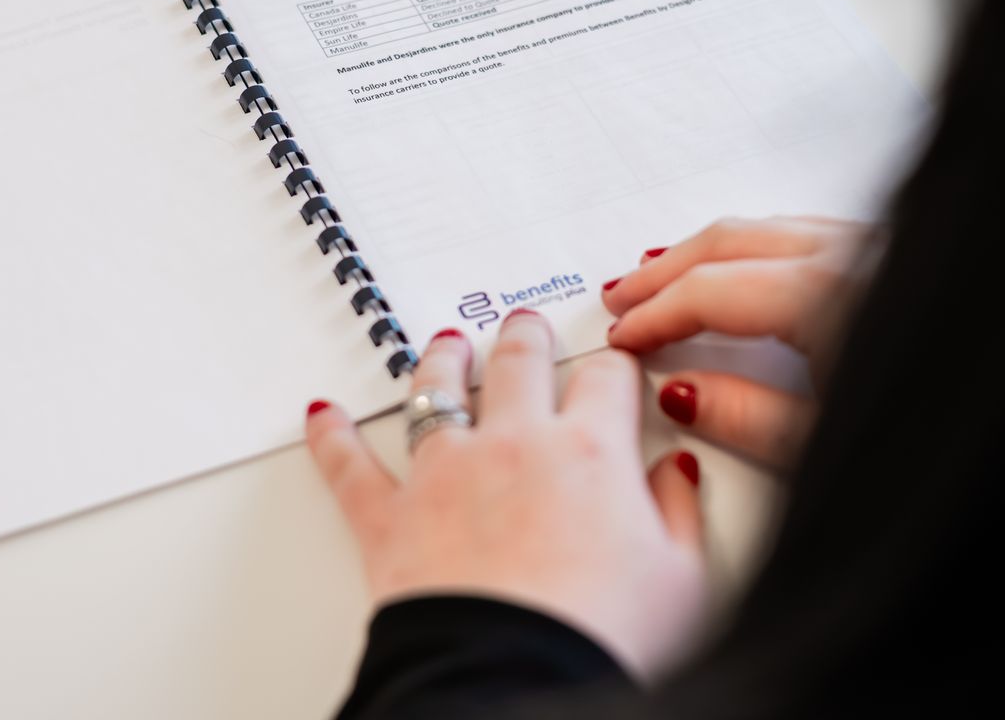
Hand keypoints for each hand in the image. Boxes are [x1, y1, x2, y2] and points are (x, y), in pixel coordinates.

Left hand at [305, 311, 706, 677]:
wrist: (514, 679)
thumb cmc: (597, 637)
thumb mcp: (680, 580)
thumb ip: (678, 512)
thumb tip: (675, 475)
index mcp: (591, 453)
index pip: (606, 380)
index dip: (614, 367)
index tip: (614, 368)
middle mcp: (515, 447)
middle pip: (519, 364)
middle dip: (525, 338)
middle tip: (526, 327)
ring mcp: (446, 475)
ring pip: (436, 393)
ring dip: (441, 363)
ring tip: (445, 346)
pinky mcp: (390, 518)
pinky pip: (351, 467)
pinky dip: (333, 440)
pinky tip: (324, 418)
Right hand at [603, 216, 872, 470]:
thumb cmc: (921, 428)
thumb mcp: (828, 442)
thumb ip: (747, 417)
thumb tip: (683, 395)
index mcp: (822, 294)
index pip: (707, 291)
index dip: (654, 315)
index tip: (624, 337)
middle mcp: (845, 255)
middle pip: (726, 244)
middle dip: (664, 272)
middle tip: (623, 298)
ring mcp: (870, 247)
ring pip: (763, 229)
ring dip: (705, 252)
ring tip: (665, 275)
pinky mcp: (886, 253)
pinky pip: (800, 231)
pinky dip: (754, 245)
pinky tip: (741, 264)